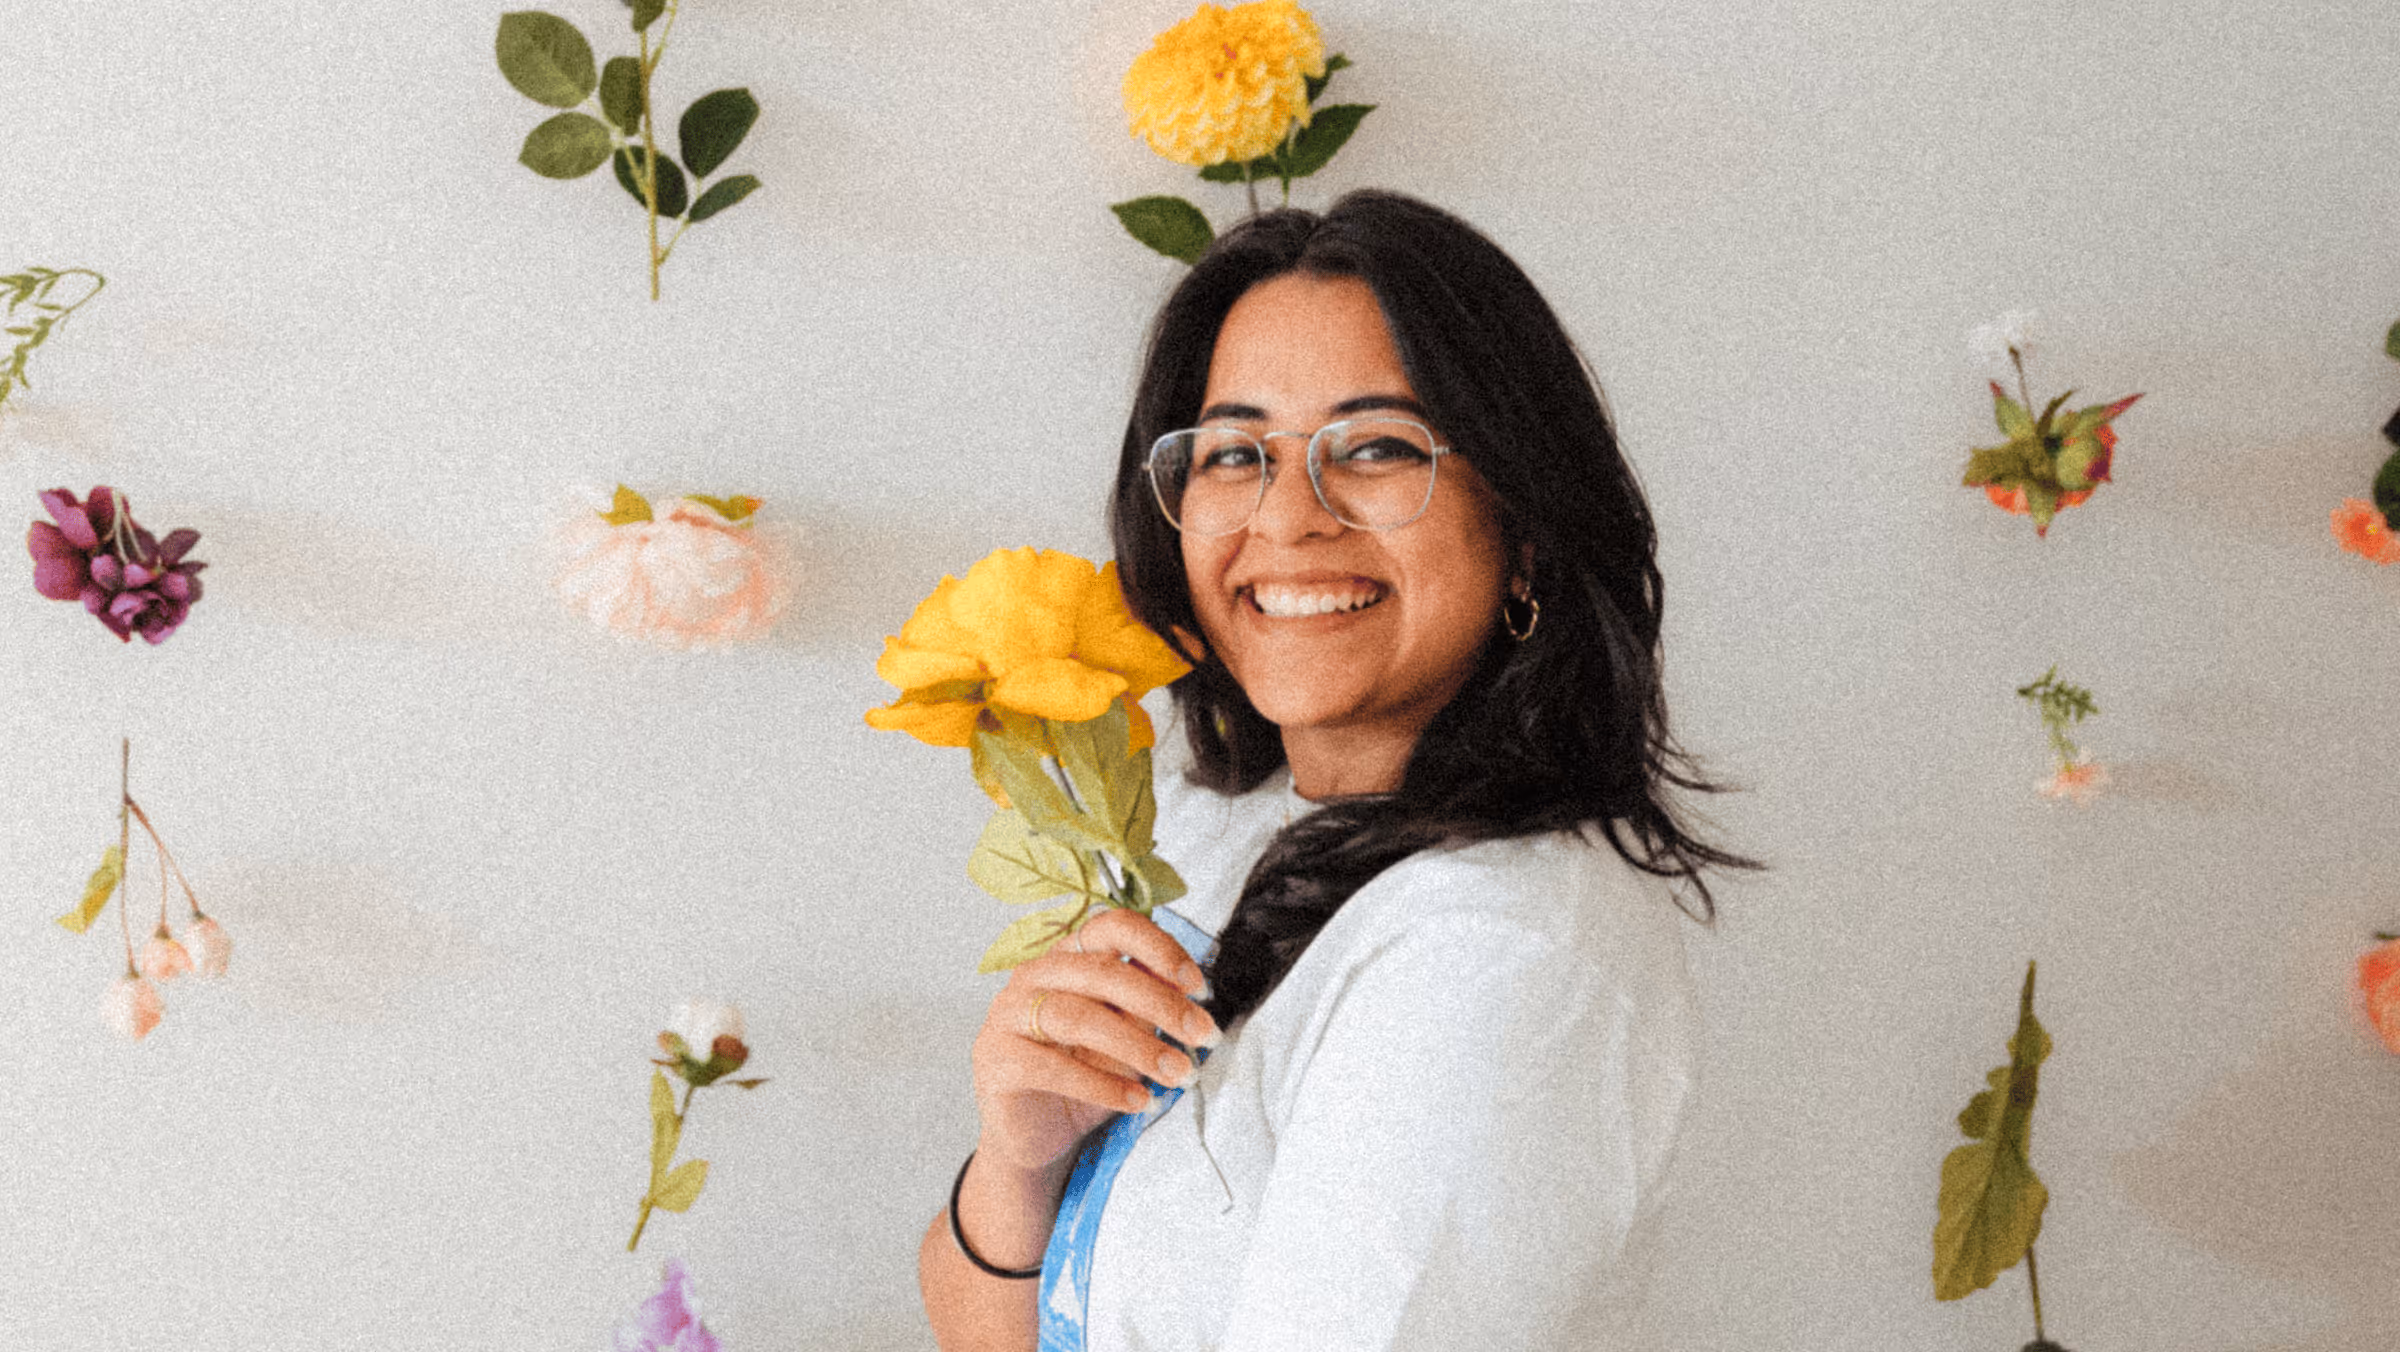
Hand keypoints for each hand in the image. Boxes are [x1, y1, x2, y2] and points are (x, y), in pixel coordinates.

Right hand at [970, 907, 1221, 1176]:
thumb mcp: (1126, 1036)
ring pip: (1079, 1017)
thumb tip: (1190, 990)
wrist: (1037, 1136)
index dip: (1160, 948)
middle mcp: (1035, 975)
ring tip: (1177, 1074)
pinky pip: (1053, 1067)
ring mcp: (1009, 1014)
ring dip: (1139, 1048)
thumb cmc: (1083, 1076)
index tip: (1199, 986)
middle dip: (1162, 1004)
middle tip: (1203, 1036)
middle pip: (1103, 972)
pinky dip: (1103, 1086)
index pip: (1112, 926)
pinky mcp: (997, 1059)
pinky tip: (1138, 1100)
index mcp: (1069, 956)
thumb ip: (1147, 1006)